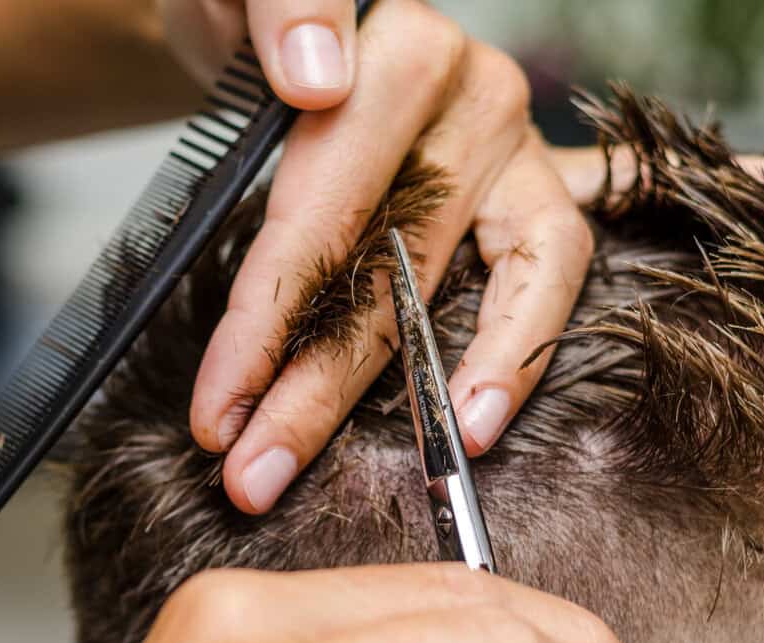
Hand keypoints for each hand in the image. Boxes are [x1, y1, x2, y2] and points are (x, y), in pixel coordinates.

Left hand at [160, 0, 592, 513]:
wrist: (276, 13)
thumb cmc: (249, 18)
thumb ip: (281, 6)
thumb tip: (318, 79)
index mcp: (396, 49)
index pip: (322, 210)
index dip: (265, 321)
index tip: (217, 411)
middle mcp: (467, 96)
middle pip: (383, 266)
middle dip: (310, 387)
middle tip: (251, 475)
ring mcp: (507, 144)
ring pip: (457, 287)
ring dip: (396, 396)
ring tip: (336, 471)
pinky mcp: (529, 186)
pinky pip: (545, 274)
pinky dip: (514, 351)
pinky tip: (474, 422)